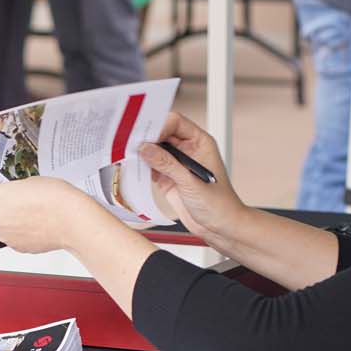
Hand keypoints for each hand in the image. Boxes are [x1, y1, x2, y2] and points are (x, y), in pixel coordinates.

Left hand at [0, 177, 94, 253]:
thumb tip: (12, 198)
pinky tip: (40, 226)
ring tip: (36, 215)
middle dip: (4, 214)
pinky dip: (25, 235)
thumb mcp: (28, 182)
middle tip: (23, 205)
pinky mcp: (18, 248)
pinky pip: (17, 240)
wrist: (70, 219)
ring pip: (5, 231)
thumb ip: (11, 193)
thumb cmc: (53, 197)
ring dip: (15, 225)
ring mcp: (6, 236)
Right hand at [138, 113, 242, 246]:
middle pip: (162, 134)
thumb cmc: (219, 204)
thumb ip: (167, 164)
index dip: (158, 126)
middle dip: (146, 138)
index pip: (175, 123)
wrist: (220, 227)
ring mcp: (177, 164)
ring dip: (143, 154)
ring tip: (130, 158)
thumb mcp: (190, 182)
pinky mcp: (168, 178)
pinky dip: (142, 168)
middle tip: (130, 144)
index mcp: (200, 142)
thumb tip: (145, 148)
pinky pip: (151, 167)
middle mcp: (188, 150)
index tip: (144, 135)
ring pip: (154, 150)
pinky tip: (135, 171)